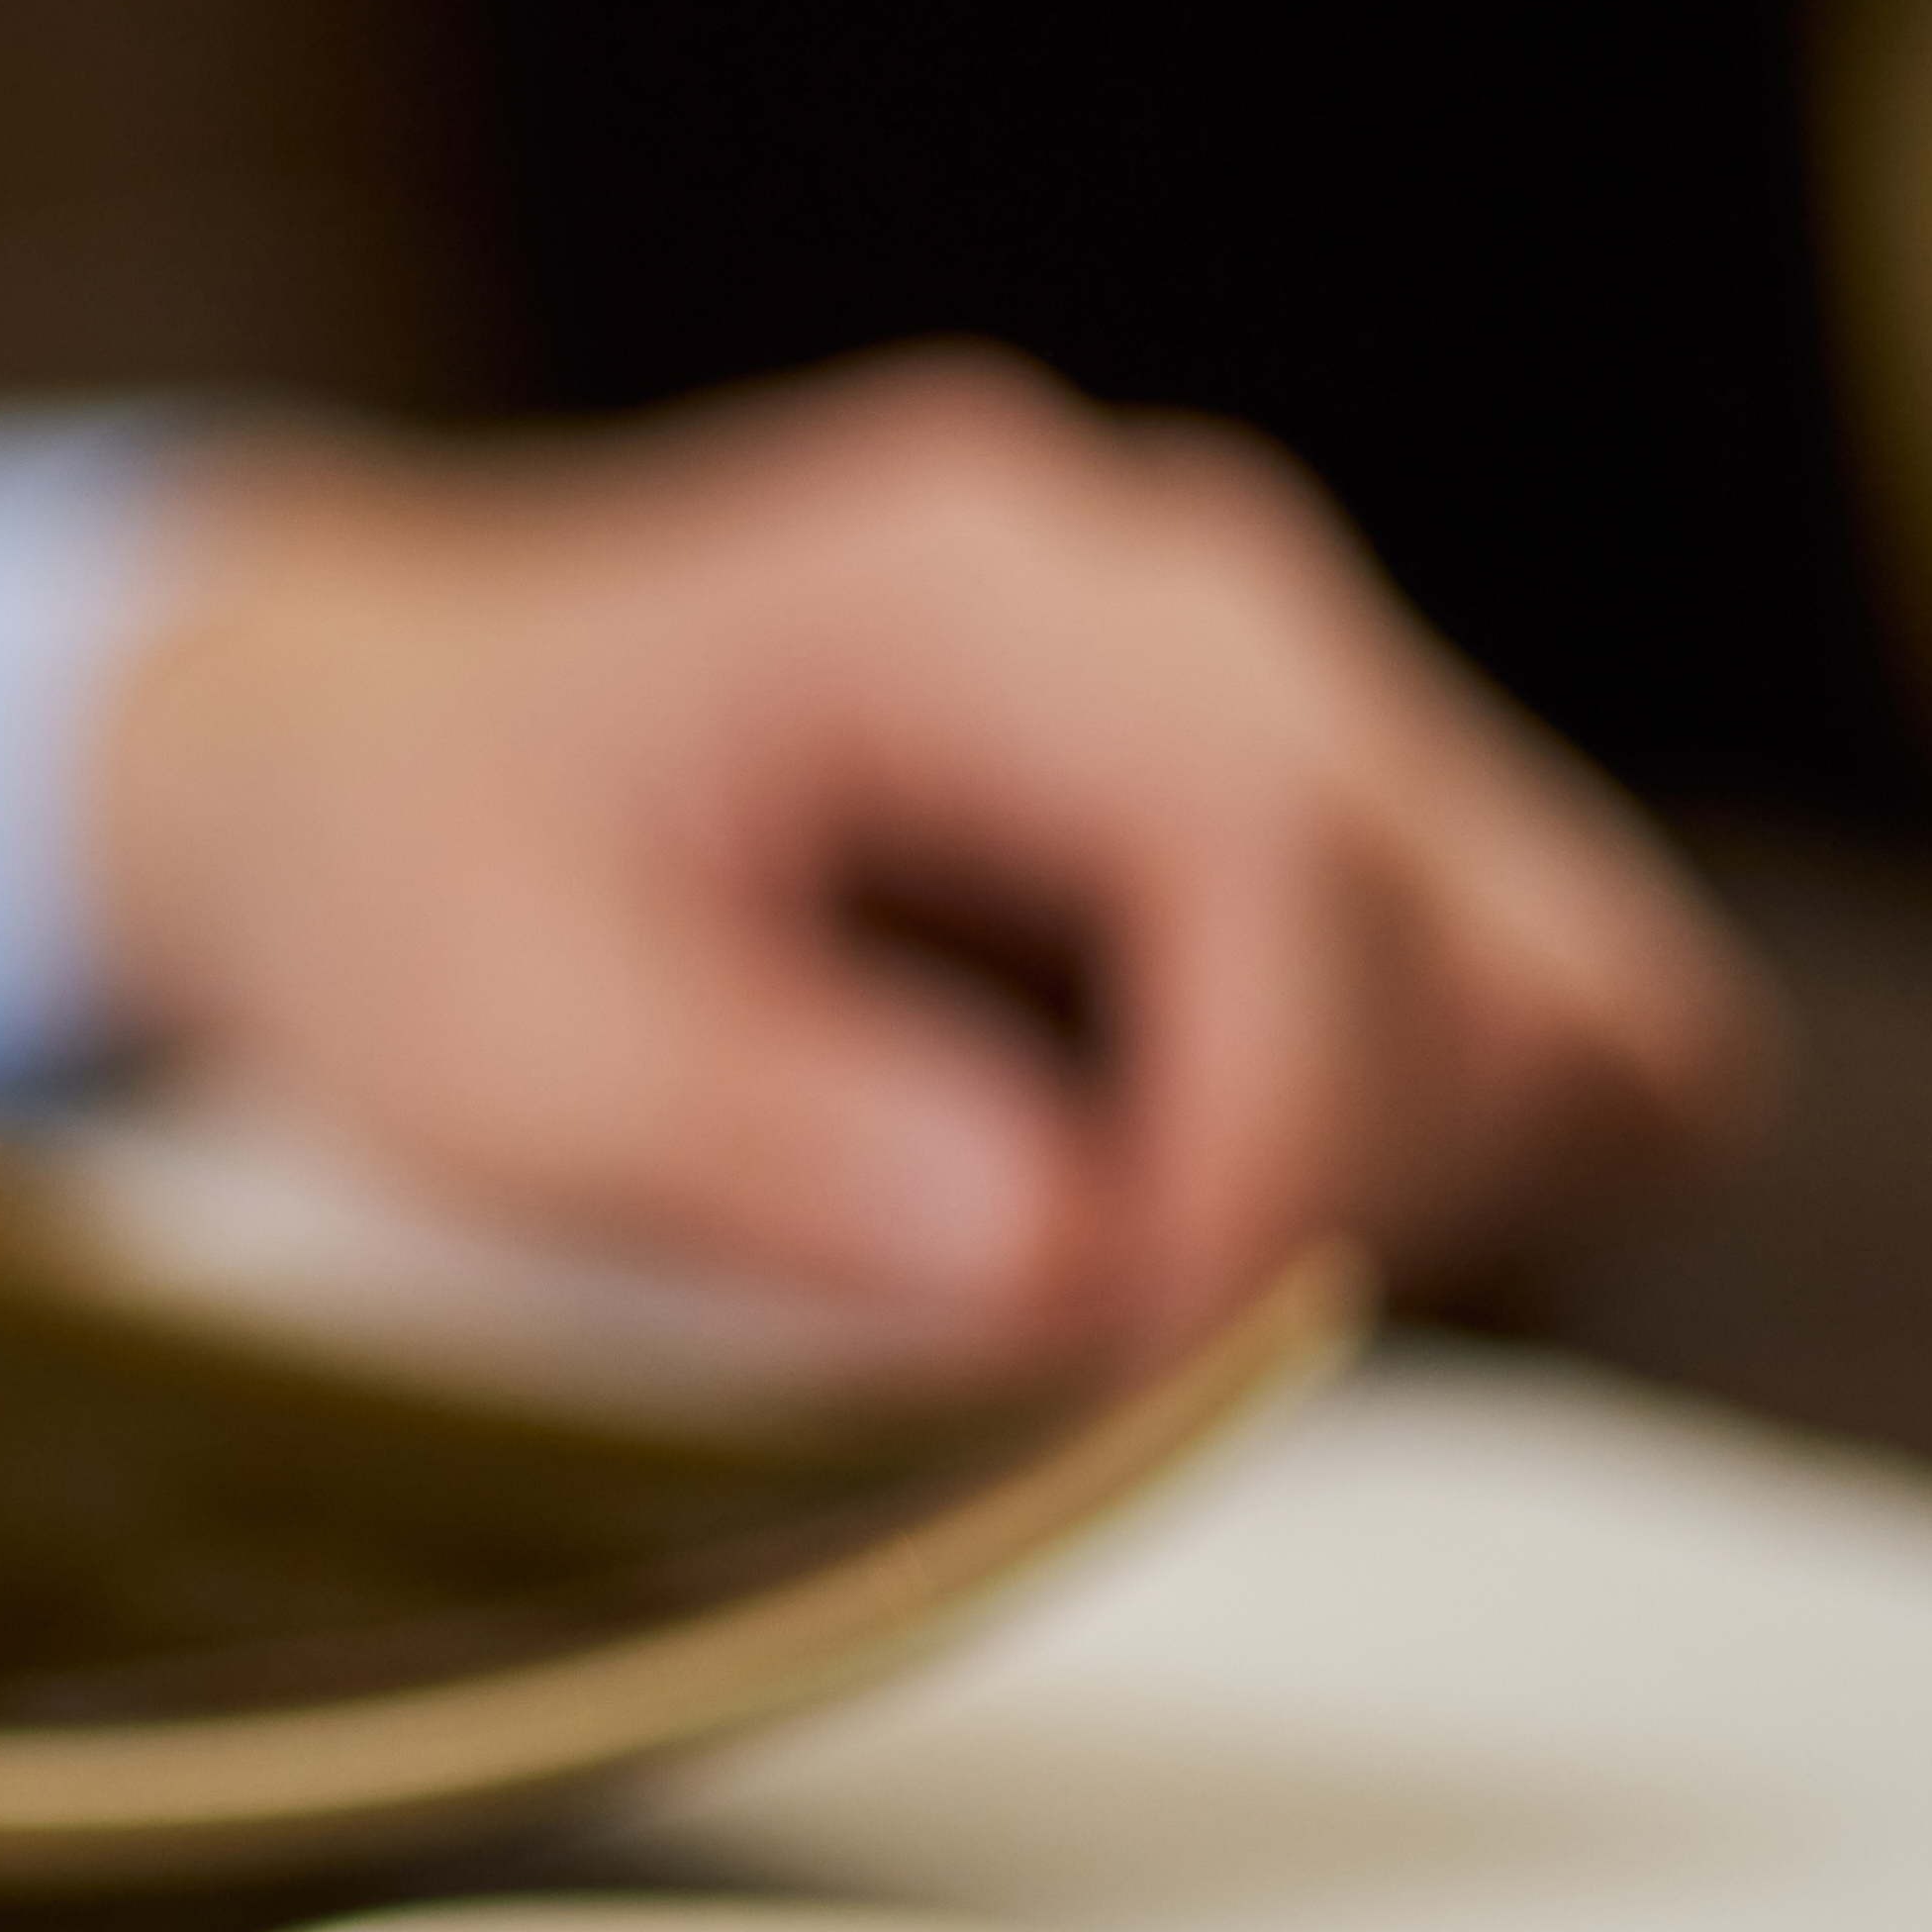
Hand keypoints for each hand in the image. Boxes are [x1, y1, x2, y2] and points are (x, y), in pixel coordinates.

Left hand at [81, 350, 1768, 1366]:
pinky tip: (1160, 1206)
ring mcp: (1286, 682)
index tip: (1106, 1341)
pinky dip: (1399, 1168)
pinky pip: (1517, 1024)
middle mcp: (1189, 590)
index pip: (1287, 857)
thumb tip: (1058, 1256)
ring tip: (1110, 1275)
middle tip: (1074, 1343)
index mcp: (978, 589)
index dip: (1255, 1147)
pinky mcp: (1320, 802)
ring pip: (1573, 1000)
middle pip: (1506, 942)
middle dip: (1340, 1194)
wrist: (357, 741)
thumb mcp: (486, 1034)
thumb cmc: (403, 868)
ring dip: (1399, 1197)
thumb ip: (761, 1138)